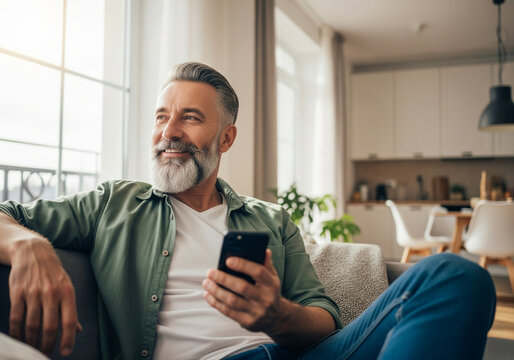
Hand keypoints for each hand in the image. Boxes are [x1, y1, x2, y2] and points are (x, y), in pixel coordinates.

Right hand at [8, 238, 80, 355]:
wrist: (33, 252)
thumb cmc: (53, 273)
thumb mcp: (67, 286)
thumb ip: (71, 309)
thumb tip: (77, 330)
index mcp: (67, 292)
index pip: (69, 321)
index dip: (68, 339)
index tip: (65, 352)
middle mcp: (51, 293)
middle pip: (50, 326)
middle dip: (48, 345)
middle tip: (45, 354)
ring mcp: (33, 293)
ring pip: (32, 325)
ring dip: (32, 341)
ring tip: (32, 349)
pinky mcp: (17, 292)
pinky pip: (16, 317)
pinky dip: (17, 332)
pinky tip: (19, 338)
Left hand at [202, 249, 284, 332]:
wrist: (275, 318)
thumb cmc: (269, 292)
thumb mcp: (272, 278)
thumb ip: (266, 264)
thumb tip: (264, 250)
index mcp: (272, 284)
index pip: (258, 272)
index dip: (243, 265)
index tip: (227, 260)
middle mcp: (266, 298)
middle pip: (242, 287)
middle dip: (223, 279)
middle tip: (210, 272)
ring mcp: (257, 312)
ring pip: (232, 301)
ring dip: (216, 291)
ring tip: (206, 283)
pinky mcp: (247, 322)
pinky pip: (228, 312)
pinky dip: (215, 303)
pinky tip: (208, 295)